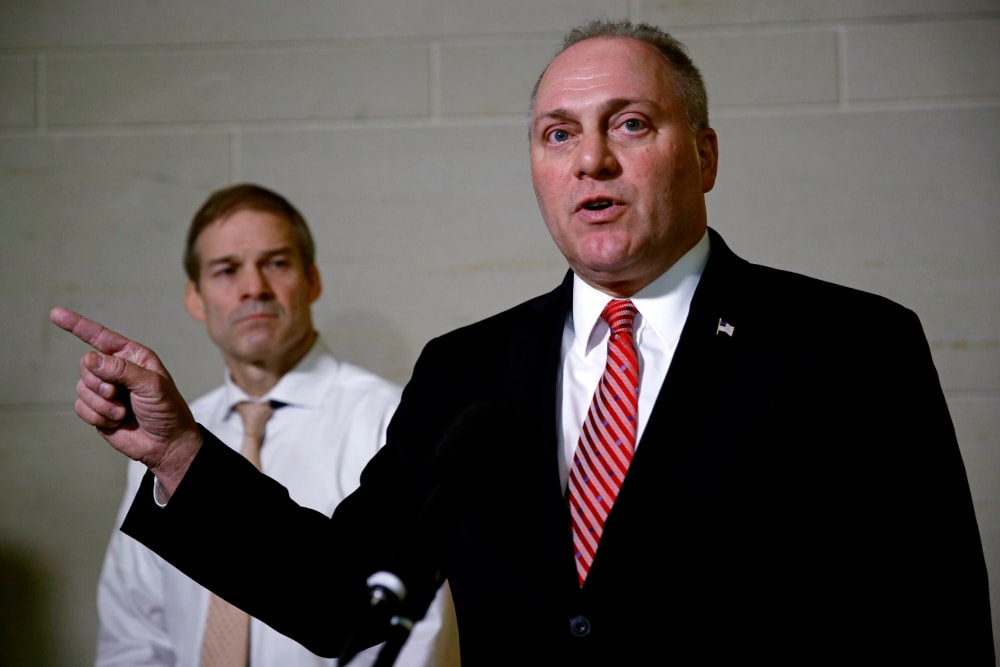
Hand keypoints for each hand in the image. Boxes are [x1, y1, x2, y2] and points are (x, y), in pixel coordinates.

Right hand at [49, 306, 201, 496]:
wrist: (166, 444)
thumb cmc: (167, 410)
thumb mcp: (151, 385)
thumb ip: (122, 370)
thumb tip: (89, 358)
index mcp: (132, 357)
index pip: (101, 337)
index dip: (78, 325)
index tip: (55, 314)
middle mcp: (116, 370)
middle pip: (86, 365)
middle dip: (100, 383)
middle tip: (119, 395)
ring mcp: (104, 390)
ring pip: (82, 388)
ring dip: (102, 404)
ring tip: (123, 412)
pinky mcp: (96, 409)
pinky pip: (81, 407)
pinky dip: (98, 416)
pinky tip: (117, 421)